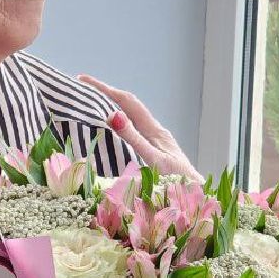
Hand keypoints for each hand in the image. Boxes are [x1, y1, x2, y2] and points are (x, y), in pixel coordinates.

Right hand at [78, 74, 199, 180]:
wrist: (198, 196)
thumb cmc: (178, 182)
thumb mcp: (153, 159)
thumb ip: (133, 139)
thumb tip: (113, 115)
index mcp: (154, 129)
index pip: (126, 101)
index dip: (104, 89)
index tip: (83, 80)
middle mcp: (155, 131)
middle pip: (127, 106)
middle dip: (104, 95)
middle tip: (80, 90)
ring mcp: (155, 141)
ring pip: (130, 118)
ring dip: (110, 108)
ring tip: (90, 106)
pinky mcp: (155, 152)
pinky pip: (132, 131)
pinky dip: (117, 124)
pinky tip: (110, 130)